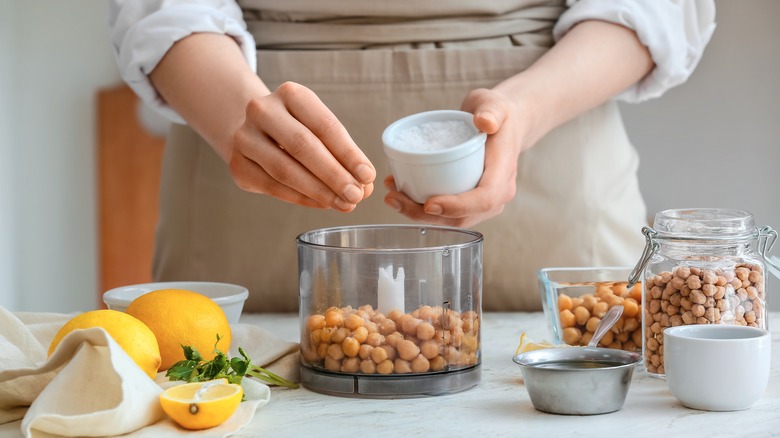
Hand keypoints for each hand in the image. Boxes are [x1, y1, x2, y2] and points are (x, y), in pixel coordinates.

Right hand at [230, 82, 375, 211]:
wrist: (254, 131)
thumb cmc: (297, 129)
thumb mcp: (320, 128)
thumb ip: (342, 154)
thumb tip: (364, 186)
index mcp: (290, 94)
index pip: (324, 125)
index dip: (348, 153)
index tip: (367, 175)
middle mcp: (263, 110)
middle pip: (303, 146)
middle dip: (334, 175)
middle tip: (356, 195)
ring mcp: (245, 137)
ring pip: (286, 170)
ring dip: (319, 191)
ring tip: (344, 204)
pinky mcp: (238, 165)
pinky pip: (273, 186)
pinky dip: (301, 199)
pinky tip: (322, 204)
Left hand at [384, 87, 530, 226]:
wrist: (502, 126)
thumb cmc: (496, 115)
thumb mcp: (494, 104)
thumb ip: (491, 110)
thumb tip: (484, 122)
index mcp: (503, 174)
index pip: (484, 199)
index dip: (457, 207)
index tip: (428, 204)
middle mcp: (497, 196)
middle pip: (462, 217)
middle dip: (425, 215)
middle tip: (394, 198)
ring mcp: (484, 204)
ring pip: (451, 220)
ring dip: (418, 215)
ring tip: (392, 196)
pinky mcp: (469, 203)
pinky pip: (447, 214)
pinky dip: (420, 209)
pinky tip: (400, 194)